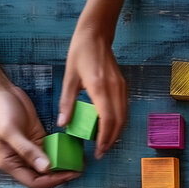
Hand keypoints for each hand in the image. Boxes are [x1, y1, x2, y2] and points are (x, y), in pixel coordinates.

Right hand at [0, 85, 80, 187]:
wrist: (0, 92)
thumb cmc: (0, 112)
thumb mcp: (11, 131)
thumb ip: (28, 151)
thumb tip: (46, 167)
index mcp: (9, 164)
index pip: (34, 182)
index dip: (53, 181)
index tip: (70, 174)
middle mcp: (20, 161)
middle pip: (43, 176)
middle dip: (61, 175)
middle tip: (78, 169)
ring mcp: (30, 151)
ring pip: (50, 165)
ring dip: (64, 165)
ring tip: (79, 162)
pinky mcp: (38, 140)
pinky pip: (52, 151)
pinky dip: (62, 153)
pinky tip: (73, 151)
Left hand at [58, 20, 126, 159]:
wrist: (97, 35)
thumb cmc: (80, 53)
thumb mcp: (69, 77)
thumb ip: (67, 102)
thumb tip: (64, 124)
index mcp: (100, 88)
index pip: (107, 120)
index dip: (104, 138)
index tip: (98, 151)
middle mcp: (115, 89)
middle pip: (119, 122)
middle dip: (111, 140)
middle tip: (101, 153)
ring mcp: (122, 88)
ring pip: (124, 117)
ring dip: (116, 133)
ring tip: (105, 144)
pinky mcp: (123, 87)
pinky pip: (124, 110)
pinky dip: (118, 122)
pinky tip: (109, 128)